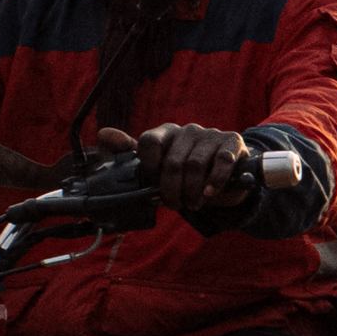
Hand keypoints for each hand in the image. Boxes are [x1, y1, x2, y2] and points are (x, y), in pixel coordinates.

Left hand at [113, 120, 249, 216]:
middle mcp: (187, 130)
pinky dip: (215, 182)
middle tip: (175, 205)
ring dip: (192, 191)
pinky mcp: (232, 142)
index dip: (150, 167)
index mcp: (166, 133)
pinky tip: (209, 194)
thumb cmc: (187, 172)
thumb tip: (104, 134)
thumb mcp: (157, 166)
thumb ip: (130, 152)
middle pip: (172, 161)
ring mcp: (211, 134)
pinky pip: (222, 161)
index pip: (149, 142)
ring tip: (193, 204)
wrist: (226, 177)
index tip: (154, 183)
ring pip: (195, 165)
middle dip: (171, 190)